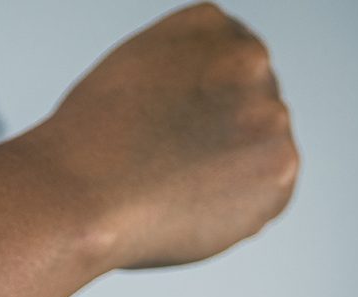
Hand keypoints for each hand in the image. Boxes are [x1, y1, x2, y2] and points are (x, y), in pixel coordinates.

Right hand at [33, 2, 298, 267]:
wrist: (78, 195)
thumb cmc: (85, 147)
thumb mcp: (131, 74)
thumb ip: (185, 78)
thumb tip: (212, 116)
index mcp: (209, 25)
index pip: (226, 66)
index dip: (197, 107)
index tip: (169, 126)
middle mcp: (249, 60)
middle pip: (248, 107)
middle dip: (217, 138)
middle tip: (164, 163)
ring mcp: (270, 115)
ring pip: (258, 153)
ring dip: (226, 174)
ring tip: (169, 186)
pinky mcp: (280, 170)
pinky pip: (265, 196)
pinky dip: (233, 211)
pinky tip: (187, 206)